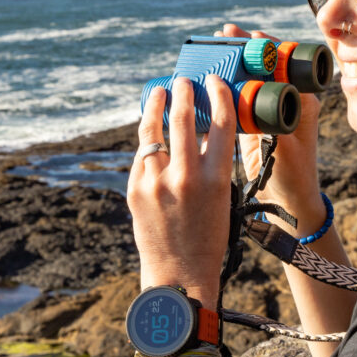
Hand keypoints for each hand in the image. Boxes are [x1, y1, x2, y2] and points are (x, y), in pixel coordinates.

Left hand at [126, 75, 236, 308]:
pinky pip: (141, 155)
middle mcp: (185, 176)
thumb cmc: (209, 237)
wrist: (179, 276)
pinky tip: (151, 131)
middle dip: (183, 91)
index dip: (218, 94)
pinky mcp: (135, 189)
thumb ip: (214, 163)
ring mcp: (156, 182)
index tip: (214, 81)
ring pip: (153, 130)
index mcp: (216, 178)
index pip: (221, 122)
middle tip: (184, 80)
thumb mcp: (222, 196)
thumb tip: (204, 127)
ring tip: (159, 92)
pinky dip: (148, 141)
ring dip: (157, 105)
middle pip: (184, 117)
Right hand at [213, 24, 325, 235]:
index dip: (267, 44)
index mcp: (301, 101)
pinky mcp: (253, 123)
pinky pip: (239, 96)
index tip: (248, 33)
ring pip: (250, 78)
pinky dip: (225, 85)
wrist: (288, 202)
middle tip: (223, 33)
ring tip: (213, 47)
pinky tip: (208, 76)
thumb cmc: (293, 177)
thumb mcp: (283, 148)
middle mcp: (286, 100)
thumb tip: (251, 96)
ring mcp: (268, 111)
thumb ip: (269, 125)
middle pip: (265, 64)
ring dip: (232, 63)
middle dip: (245, 47)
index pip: (285, 62)